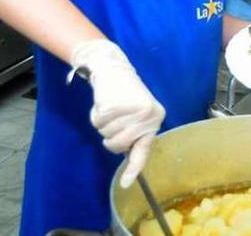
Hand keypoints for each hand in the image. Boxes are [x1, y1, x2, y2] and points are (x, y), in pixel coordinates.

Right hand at [71, 39, 164, 187]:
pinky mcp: (115, 105)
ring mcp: (132, 111)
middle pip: (118, 145)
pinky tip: (103, 101)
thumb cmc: (124, 93)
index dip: (133, 168)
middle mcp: (147, 116)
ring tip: (110, 106)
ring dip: (102, 124)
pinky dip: (95, 114)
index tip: (126, 184)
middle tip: (112, 120)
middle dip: (109, 137)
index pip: (143, 149)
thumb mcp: (137, 112)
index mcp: (155, 118)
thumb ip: (134, 132)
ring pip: (106, 135)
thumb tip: (126, 154)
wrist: (113, 67)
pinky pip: (97, 122)